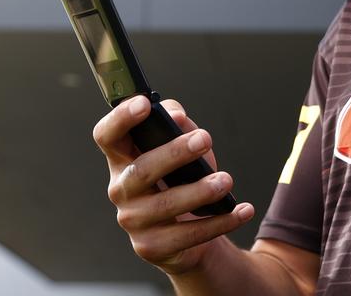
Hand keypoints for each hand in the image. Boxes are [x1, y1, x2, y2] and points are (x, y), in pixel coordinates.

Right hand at [92, 95, 255, 274]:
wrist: (186, 232)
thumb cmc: (181, 178)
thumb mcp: (181, 146)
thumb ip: (178, 124)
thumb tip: (177, 116)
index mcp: (123, 159)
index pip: (107, 136)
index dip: (120, 118)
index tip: (145, 103)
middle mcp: (121, 189)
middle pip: (141, 170)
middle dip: (174, 153)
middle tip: (205, 139)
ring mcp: (134, 221)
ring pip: (166, 205)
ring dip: (200, 191)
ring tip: (226, 181)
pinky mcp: (152, 247)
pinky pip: (189, 235)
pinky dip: (221, 221)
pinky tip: (243, 210)